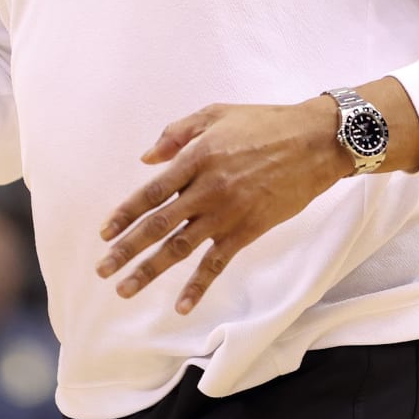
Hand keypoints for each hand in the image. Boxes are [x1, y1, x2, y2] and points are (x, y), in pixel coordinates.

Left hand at [96, 97, 353, 315]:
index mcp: (196, 158)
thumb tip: (146, 159)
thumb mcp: (216, 113)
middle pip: (158, 225)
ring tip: (125, 288)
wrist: (315, 141)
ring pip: (180, 247)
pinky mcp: (249, 230)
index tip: (104, 234)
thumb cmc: (265, 123)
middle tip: (103, 270)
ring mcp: (228, 213)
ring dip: (150, 270)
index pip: (150, 193)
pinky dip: (199, 285)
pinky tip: (182, 305)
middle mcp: (206, 189)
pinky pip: (218, 262)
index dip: (125, 214)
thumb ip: (177, 133)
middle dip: (127, 250)